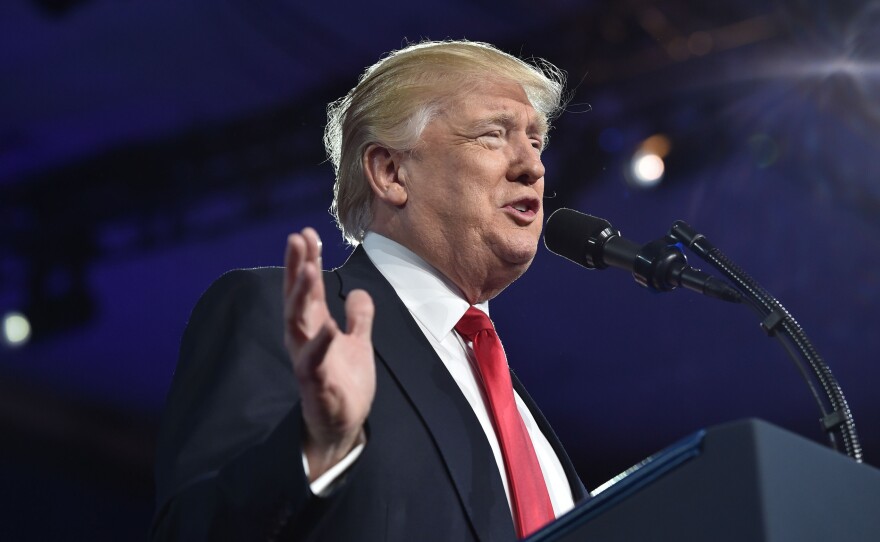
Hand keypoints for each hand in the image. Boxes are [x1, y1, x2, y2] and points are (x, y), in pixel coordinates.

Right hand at [284, 228, 375, 480]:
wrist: (343, 424)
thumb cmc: (345, 383)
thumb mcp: (358, 343)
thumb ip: (359, 318)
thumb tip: (359, 293)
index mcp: (314, 327)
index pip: (307, 288)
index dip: (304, 260)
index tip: (306, 232)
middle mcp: (305, 339)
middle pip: (296, 297)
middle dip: (296, 267)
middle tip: (298, 238)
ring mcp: (307, 360)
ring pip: (297, 323)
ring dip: (302, 295)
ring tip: (307, 269)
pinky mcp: (315, 384)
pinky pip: (314, 362)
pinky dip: (320, 345)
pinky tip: (328, 328)